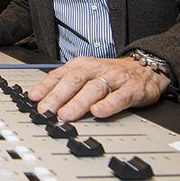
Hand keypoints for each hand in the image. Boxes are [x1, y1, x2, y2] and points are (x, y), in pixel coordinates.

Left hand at [28, 56, 169, 120]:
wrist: (146, 68)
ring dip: (78, 102)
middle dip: (58, 96)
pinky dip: (108, 105)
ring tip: (66, 115)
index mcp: (82, 66)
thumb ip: (65, 85)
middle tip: (46, 110)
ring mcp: (114, 79)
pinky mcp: (131, 90)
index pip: (59, 75)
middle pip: (74, 81)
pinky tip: (98, 112)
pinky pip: (119, 97)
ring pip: (93, 89)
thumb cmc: (111, 74)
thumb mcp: (86, 73)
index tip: (33, 99)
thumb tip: (40, 99)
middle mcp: (96, 70)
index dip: (45, 87)